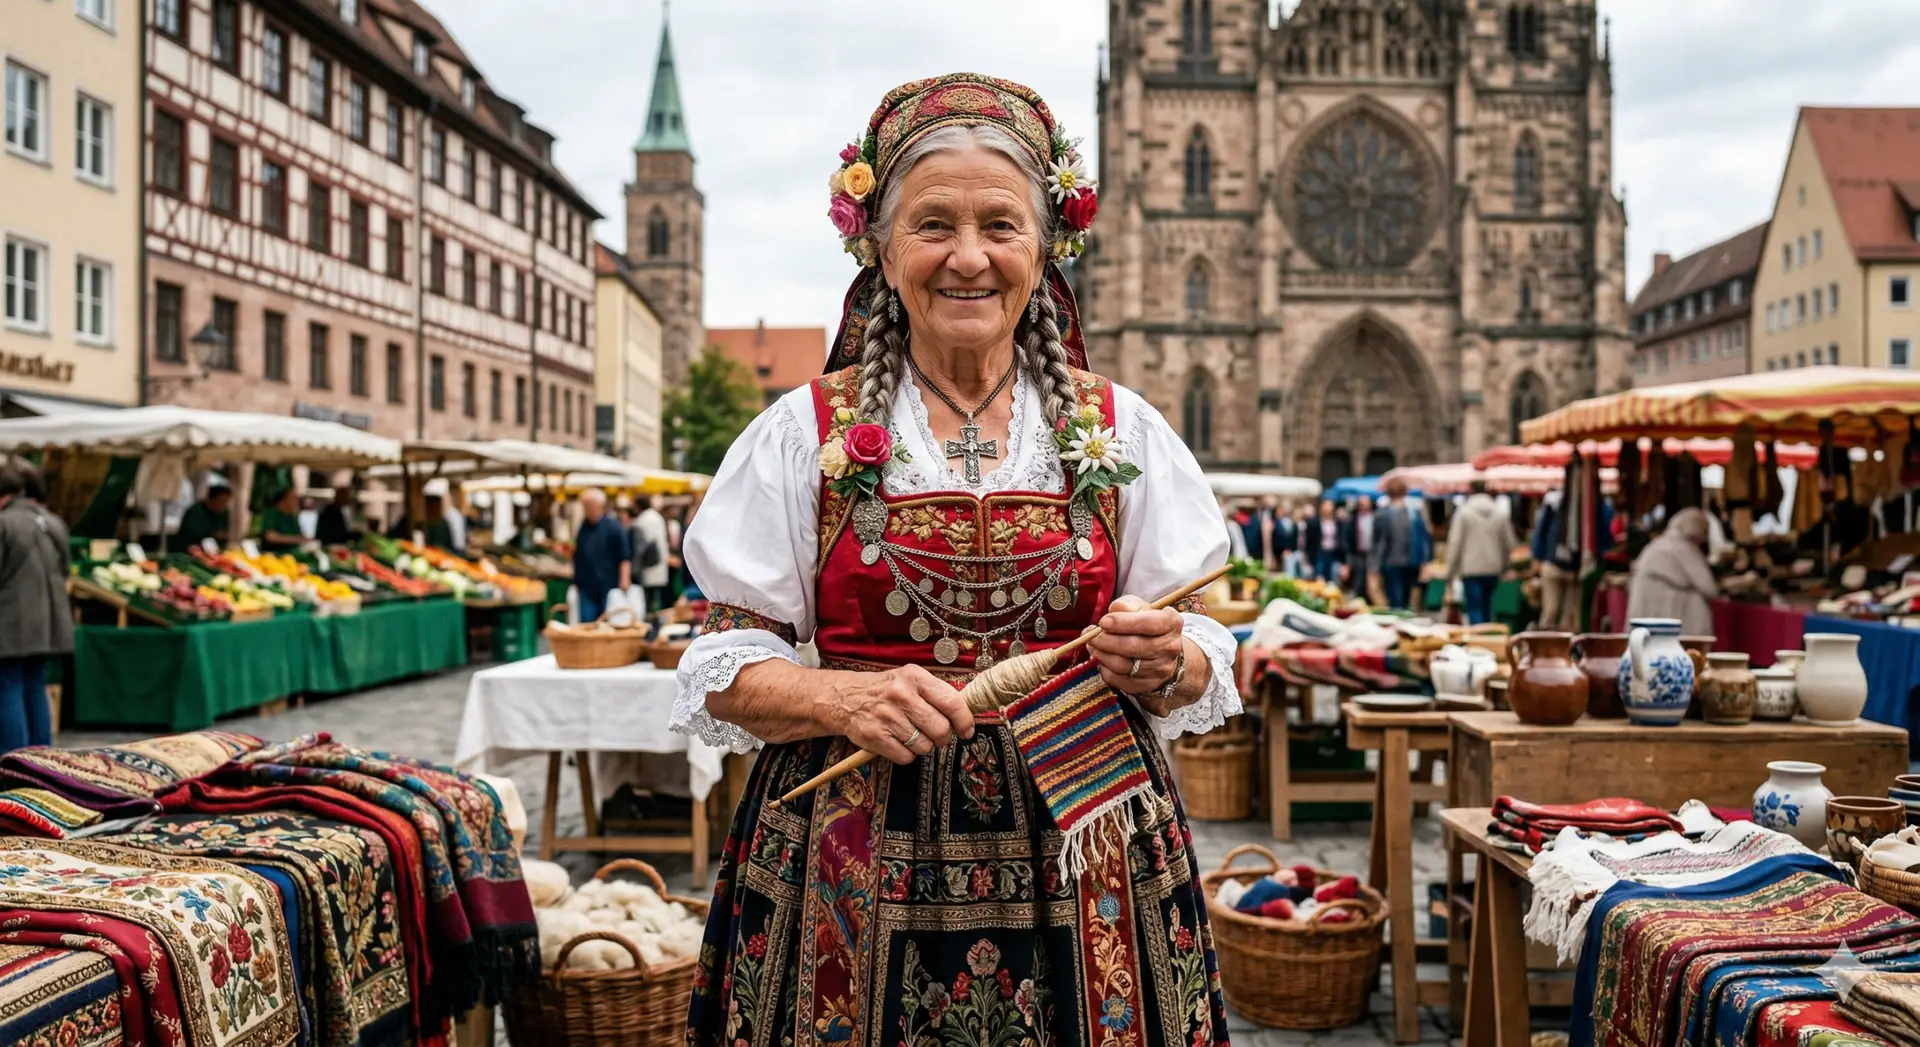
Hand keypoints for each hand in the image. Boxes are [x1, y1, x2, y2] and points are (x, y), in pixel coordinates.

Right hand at [824, 665, 975, 765]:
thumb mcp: (910, 679)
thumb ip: (937, 693)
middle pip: (940, 729)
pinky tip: (898, 742)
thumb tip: (966, 715)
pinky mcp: (875, 736)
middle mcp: (901, 695)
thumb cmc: (886, 690)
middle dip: (943, 738)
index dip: (964, 720)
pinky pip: (906, 757)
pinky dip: (906, 755)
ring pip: (924, 746)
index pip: (951, 702)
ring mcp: (887, 717)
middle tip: (937, 735)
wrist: (845, 698)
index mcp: (914, 677)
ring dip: (923, 746)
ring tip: (911, 735)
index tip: (967, 730)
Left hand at [1088, 595, 1184, 699]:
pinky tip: (1101, 659)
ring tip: (1092, 646)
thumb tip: (1116, 608)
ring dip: (1102, 655)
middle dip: (1107, 641)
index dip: (1123, 623)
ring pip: (1125, 666)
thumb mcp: (1141, 608)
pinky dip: (1106, 670)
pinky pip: (1120, 680)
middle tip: (1090, 635)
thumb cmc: (1147, 625)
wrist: (1162, 651)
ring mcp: (1161, 669)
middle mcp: (1170, 647)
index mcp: (1171, 623)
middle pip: (1134, 647)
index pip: (1148, 623)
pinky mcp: (1149, 685)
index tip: (1103, 622)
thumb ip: (1128, 605)